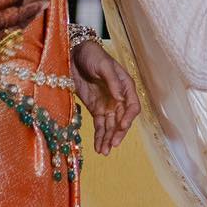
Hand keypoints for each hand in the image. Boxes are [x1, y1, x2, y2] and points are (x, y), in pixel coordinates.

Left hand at [70, 39, 140, 154]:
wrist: (74, 54)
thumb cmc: (92, 55)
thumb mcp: (103, 65)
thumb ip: (112, 81)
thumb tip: (120, 98)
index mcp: (125, 85)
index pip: (132, 106)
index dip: (128, 118)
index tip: (122, 126)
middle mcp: (118, 97)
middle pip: (122, 119)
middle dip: (118, 133)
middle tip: (112, 145)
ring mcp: (107, 104)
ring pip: (111, 126)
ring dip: (109, 139)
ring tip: (104, 152)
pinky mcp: (95, 109)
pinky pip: (100, 126)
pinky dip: (100, 137)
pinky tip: (99, 148)